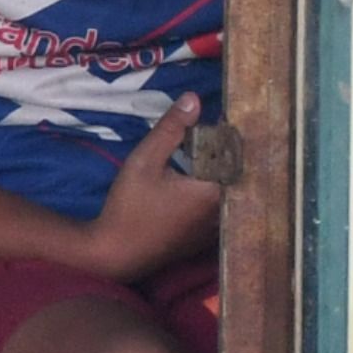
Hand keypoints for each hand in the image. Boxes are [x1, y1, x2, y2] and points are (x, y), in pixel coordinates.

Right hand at [83, 98, 224, 278]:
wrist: (114, 254)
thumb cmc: (129, 207)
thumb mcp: (144, 161)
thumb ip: (171, 130)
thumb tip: (193, 98)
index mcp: (214, 192)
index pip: (238, 158)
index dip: (232, 138)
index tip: (223, 121)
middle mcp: (221, 213)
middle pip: (236, 177)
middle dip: (228, 156)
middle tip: (216, 135)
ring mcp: (214, 230)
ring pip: (228, 195)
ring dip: (221, 177)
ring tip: (211, 156)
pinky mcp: (203, 240)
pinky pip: (218, 212)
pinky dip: (213, 196)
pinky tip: (199, 185)